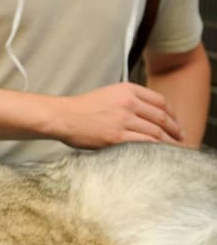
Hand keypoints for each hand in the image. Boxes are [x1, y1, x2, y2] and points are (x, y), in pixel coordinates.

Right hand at [56, 83, 184, 148]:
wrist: (62, 117)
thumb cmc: (81, 108)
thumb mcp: (108, 94)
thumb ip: (128, 99)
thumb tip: (146, 114)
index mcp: (127, 90)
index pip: (160, 101)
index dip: (173, 114)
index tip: (176, 123)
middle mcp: (128, 103)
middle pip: (161, 117)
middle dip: (175, 129)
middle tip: (181, 138)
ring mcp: (123, 120)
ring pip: (156, 132)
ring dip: (169, 142)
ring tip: (175, 149)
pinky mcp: (117, 137)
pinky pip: (144, 143)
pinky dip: (156, 149)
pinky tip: (160, 153)